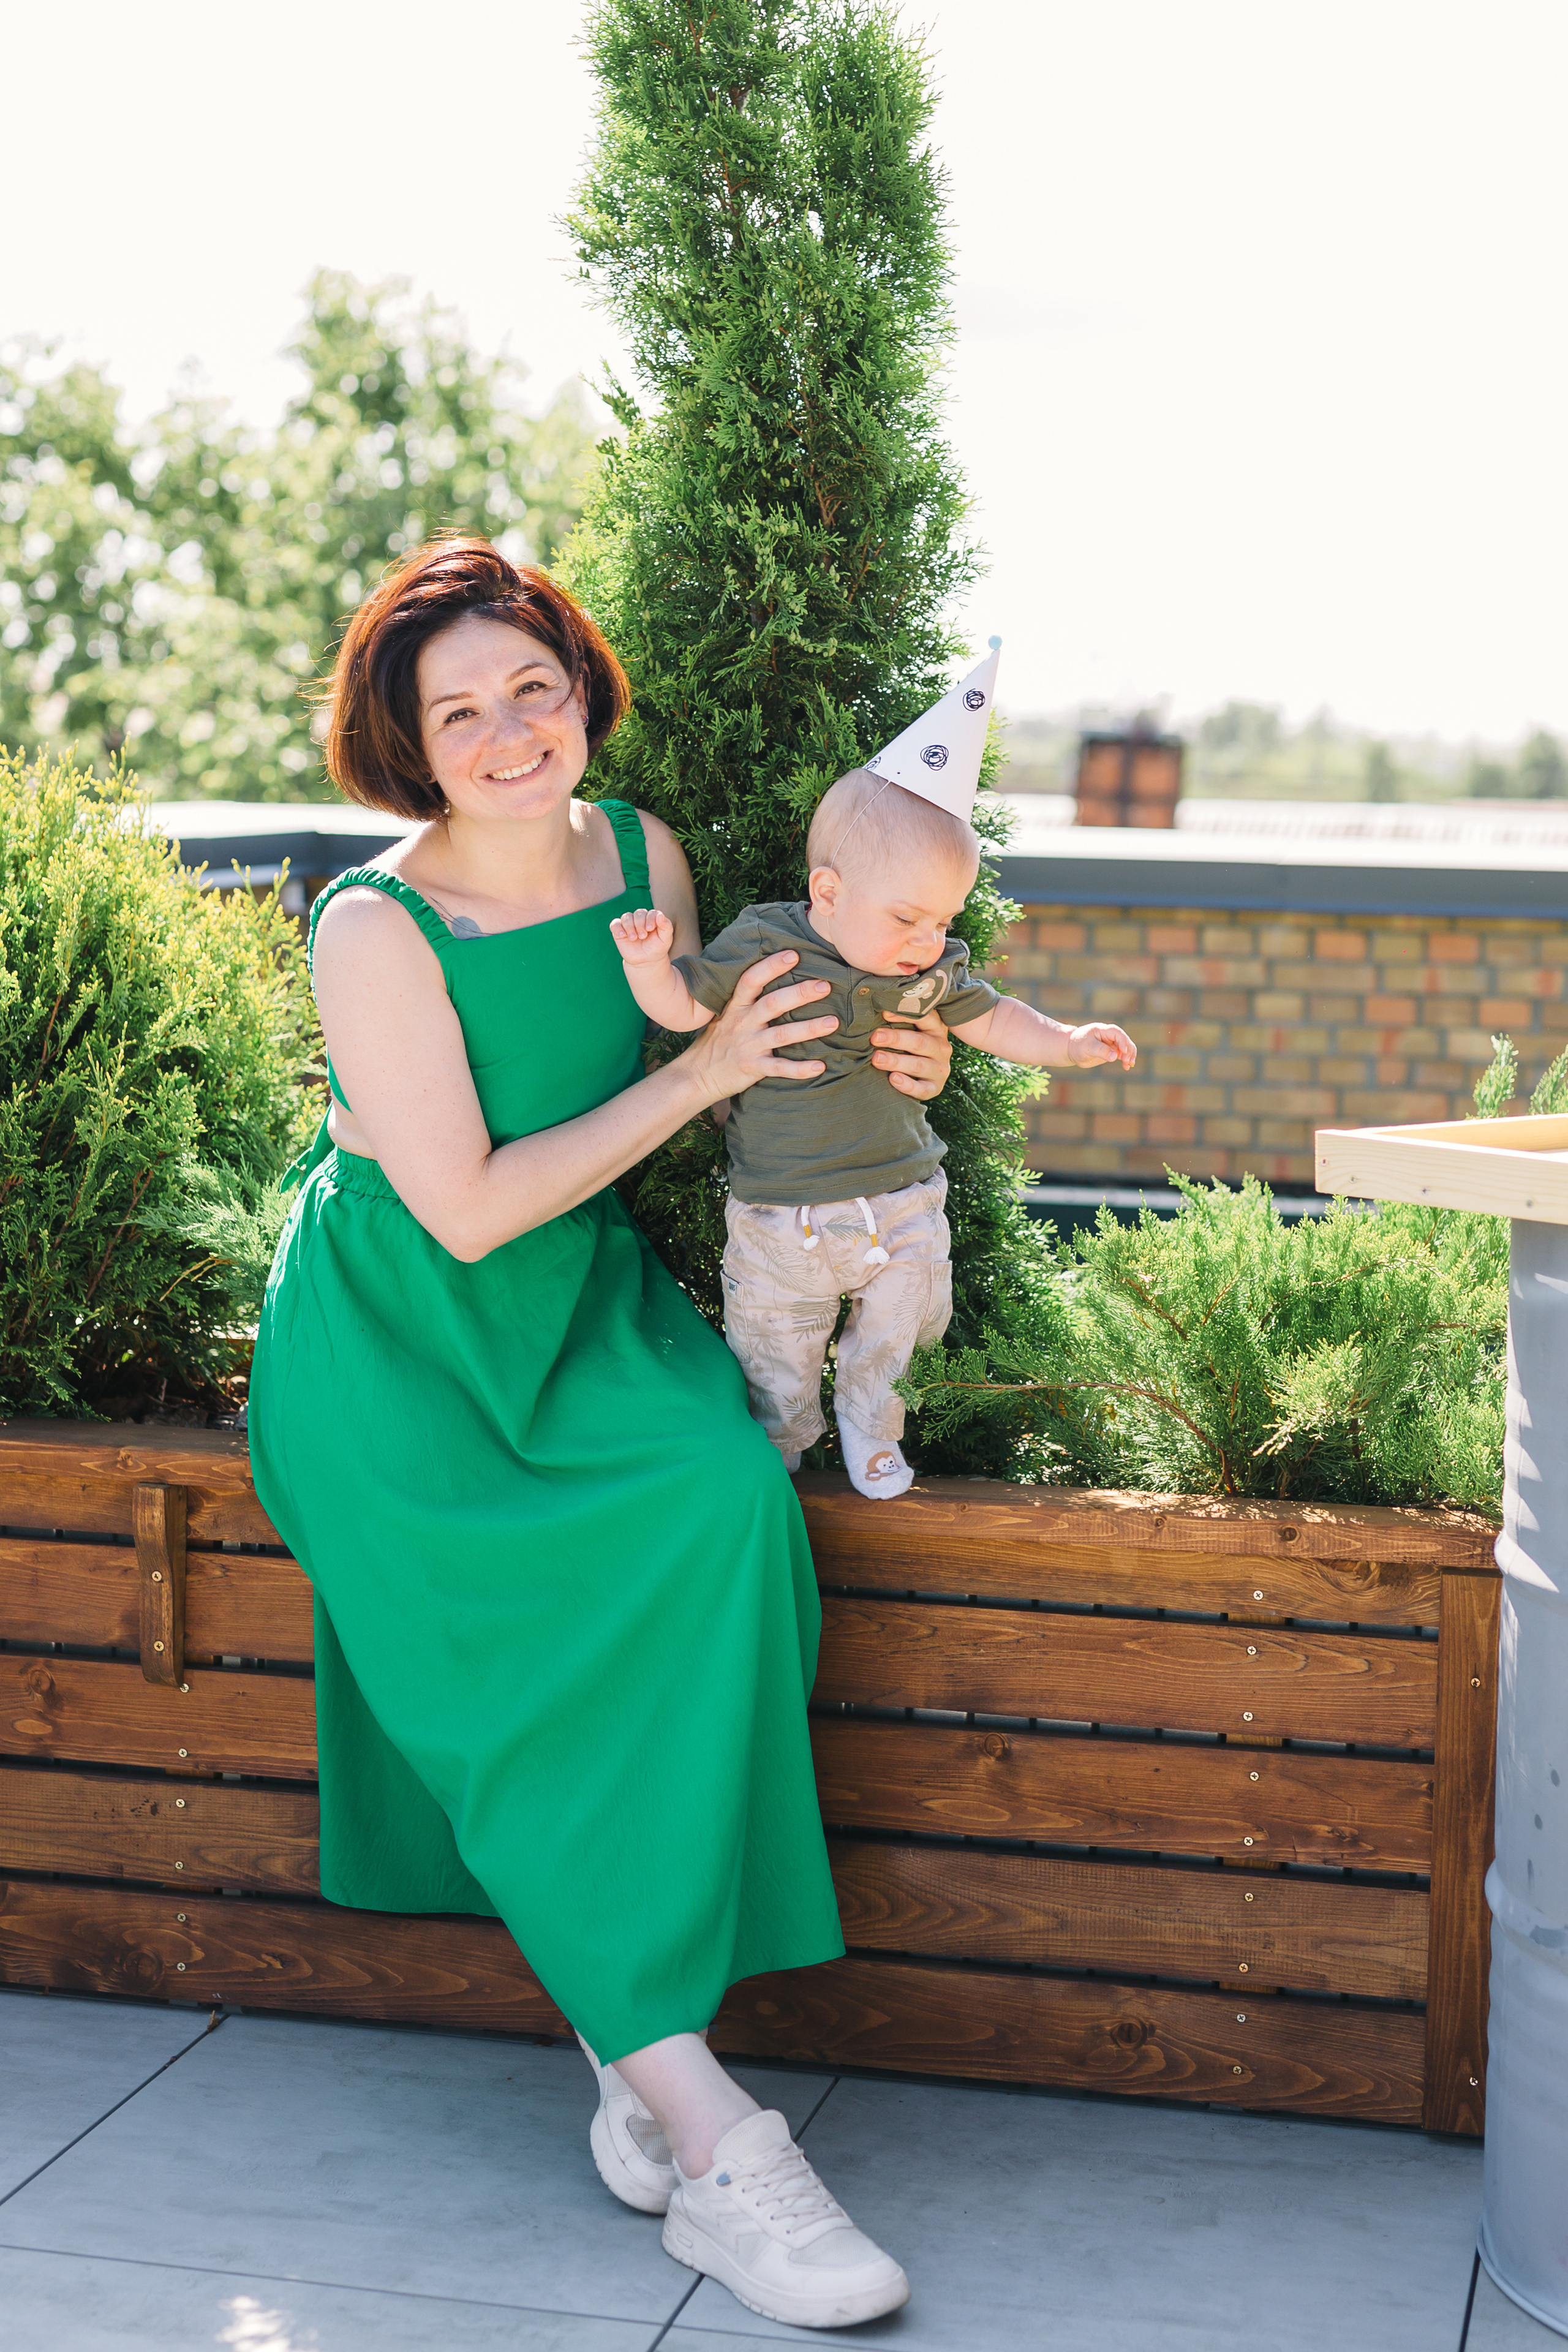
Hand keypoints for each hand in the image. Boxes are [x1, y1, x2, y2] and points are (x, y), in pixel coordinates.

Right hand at [610, 907, 674, 964]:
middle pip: (638, 913)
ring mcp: (629, 924)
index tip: (650, 929)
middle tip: (642, 936)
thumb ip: (666, 926)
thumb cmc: (657, 948)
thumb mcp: (666, 939)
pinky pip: (615, 924)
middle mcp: (640, 918)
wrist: (646, 961)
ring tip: (634, 938)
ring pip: (626, 917)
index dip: (650, 919)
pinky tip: (622, 935)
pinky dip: (617, 928)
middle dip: (640, 924)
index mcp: (653, 918)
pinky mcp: (619, 931)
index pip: (651, 913)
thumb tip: (660, 915)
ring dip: (630, 926)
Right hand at [678, 949, 837, 1105]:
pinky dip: (799, 1069)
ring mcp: (748, 1046)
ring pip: (782, 1035)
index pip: (752, 980)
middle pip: (773, 1004)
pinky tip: (820, 1067)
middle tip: (825, 986)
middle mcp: (743, 1023)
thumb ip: (747, 1000)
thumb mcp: (726, 1016)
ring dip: (809, 1028)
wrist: (697, 1076)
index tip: (793, 954)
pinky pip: (779, 1068)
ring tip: (833, 1023)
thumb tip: (774, 977)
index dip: (771, 966)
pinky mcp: (752, 1068)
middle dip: (799, 994)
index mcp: (736, 1007)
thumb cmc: (717, 1042)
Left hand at [869, 1007, 953, 1100]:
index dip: (905, 1015)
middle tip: (874, 1038)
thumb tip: (877, 1011)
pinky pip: (922, 1089)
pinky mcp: (935, 1088)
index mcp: (936, 1029)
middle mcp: (941, 1048)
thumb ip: (899, 1022)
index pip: (925, 1017)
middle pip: (919, 1042)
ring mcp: (940, 1069)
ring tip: (876, 1059)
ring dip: (896, 1061)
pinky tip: (893, 1079)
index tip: (884, 1013)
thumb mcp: (910, 1031)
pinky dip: (908, 1085)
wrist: (921, 1076)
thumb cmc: (908, 1046)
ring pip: (919, 1065)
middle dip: (895, 1039)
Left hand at [1068, 1022, 1136, 1069]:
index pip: (1117, 1033)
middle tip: (1127, 1061)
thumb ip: (1101, 1050)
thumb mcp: (1087, 1047)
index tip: (1124, 1052)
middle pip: (1125, 1040)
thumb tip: (1114, 1056)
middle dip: (1128, 1050)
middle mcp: (1110, 1035)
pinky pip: (1122, 1055)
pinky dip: (1125, 1060)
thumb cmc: (1078, 1045)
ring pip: (1126, 1048)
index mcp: (1103, 1030)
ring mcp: (1112, 1043)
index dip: (1123, 1041)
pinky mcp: (1112, 1052)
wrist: (1071, 1049)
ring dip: (1129, 1056)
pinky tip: (1126, 1067)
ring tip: (1128, 1065)